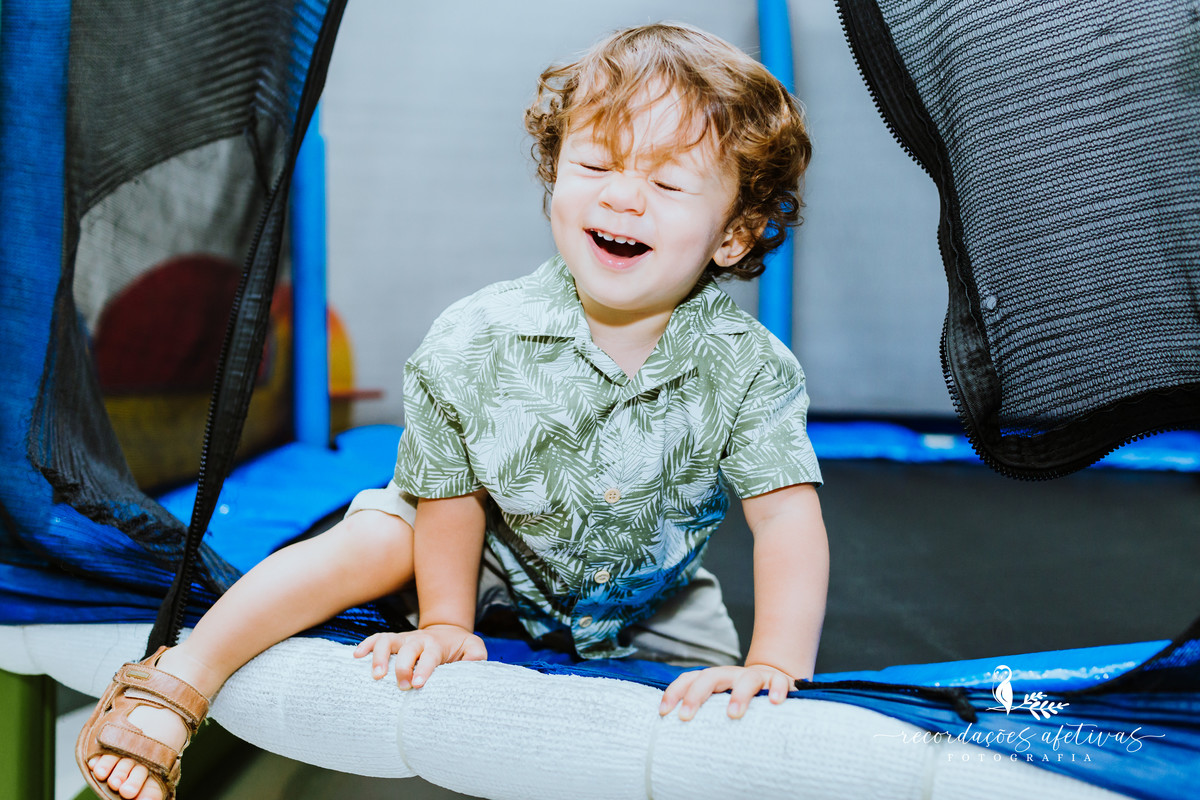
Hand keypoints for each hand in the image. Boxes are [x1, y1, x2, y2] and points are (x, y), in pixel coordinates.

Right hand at [354, 624, 486, 689]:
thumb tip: (471, 667)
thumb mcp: (473, 649)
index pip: (430, 656)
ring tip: (376, 676)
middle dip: (402, 667)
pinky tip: (356, 657)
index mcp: (436, 645)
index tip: (418, 684)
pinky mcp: (393, 642)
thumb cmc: (460, 647)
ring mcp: (403, 640)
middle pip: (407, 649)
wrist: (447, 632)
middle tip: (402, 686)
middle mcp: (417, 640)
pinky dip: (365, 645)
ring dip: (379, 657)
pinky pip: (376, 638)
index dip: (423, 669)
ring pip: (387, 641)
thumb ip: (476, 656)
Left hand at [659, 663, 792, 720]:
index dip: (674, 692)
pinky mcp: (778, 681)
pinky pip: (778, 682)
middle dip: (696, 695)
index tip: (663, 713)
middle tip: (685, 717)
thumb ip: (702, 712)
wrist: (772, 680)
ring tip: (732, 714)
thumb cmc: (739, 698)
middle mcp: (731, 674)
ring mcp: (755, 676)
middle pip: (711, 676)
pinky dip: (776, 690)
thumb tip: (674, 736)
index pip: (689, 679)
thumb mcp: (718, 702)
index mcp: (714, 678)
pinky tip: (774, 702)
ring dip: (738, 695)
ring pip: (747, 679)